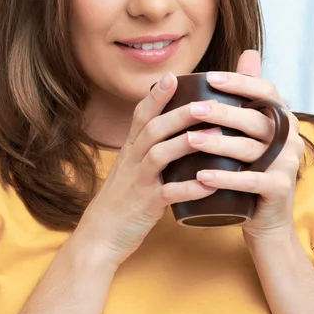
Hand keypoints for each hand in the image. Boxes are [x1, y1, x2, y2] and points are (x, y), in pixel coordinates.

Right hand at [76, 71, 220, 269]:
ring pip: (159, 155)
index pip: (140, 116)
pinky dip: (189, 188)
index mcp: (129, 150)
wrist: (99, 237)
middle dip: (179, 112)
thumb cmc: (121, 201)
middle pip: (153, 129)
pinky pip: (168, 194)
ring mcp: (138, 182)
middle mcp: (131, 161)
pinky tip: (210, 184)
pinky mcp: (145, 206)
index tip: (174, 76)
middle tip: (207, 101)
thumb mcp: (130, 170)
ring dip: (186, 142)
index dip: (156, 96)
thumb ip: (149, 151)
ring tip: (215, 134)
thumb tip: (177, 134)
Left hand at [188, 50, 304, 241]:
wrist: (262, 215)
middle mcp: (289, 137)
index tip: (209, 76)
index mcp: (280, 118)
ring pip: (250, 149)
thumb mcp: (248, 130)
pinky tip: (201, 175)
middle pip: (255, 118)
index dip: (239, 81)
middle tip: (192, 109)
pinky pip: (251, 181)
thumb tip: (248, 52)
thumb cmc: (248, 166)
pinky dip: (225, 178)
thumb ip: (247, 94)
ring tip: (190, 140)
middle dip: (222, 112)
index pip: (265, 90)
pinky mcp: (279, 189)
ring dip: (217, 144)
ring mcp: (287, 164)